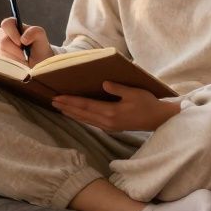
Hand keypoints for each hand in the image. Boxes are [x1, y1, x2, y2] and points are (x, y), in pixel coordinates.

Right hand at [0, 17, 51, 66]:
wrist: (38, 62)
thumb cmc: (38, 45)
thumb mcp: (40, 35)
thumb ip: (34, 32)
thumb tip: (23, 39)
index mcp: (12, 25)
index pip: (6, 24)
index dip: (12, 33)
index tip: (21, 42)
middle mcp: (2, 35)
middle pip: (3, 41)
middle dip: (15, 50)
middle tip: (25, 55)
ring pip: (3, 53)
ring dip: (16, 59)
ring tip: (24, 60)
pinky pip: (2, 62)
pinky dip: (13, 65)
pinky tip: (19, 65)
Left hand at [52, 82, 178, 131]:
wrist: (158, 119)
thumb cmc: (147, 103)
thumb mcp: (134, 92)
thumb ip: (118, 88)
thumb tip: (104, 83)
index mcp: (112, 112)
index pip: (86, 106)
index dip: (71, 102)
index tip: (58, 98)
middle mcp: (107, 121)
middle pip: (82, 114)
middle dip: (67, 108)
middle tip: (52, 102)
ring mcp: (109, 126)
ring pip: (85, 120)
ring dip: (71, 113)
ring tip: (59, 108)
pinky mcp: (111, 127)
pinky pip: (91, 122)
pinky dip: (80, 118)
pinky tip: (75, 114)